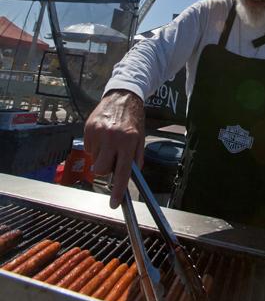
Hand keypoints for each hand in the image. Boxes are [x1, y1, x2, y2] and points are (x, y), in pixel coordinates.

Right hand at [84, 90, 144, 208]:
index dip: (118, 190)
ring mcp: (98, 132)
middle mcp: (112, 137)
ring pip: (94, 159)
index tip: (115, 204)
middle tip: (111, 157)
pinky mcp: (88, 128)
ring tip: (109, 142)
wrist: (122, 96)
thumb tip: (128, 176)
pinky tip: (103, 135)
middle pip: (101, 169)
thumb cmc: (133, 119)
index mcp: (128, 141)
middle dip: (105, 168)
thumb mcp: (140, 138)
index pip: (122, 171)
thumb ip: (136, 158)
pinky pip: (89, 148)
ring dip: (101, 155)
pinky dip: (95, 146)